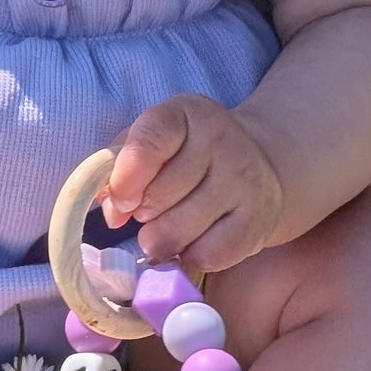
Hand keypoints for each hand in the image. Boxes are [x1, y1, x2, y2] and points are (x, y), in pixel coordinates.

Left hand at [100, 93, 282, 274]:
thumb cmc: (187, 155)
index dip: (127, 176)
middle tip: (149, 211)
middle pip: (162, 194)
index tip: (120, 201)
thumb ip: (119, 169)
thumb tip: (111, 211)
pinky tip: (191, 243)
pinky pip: (208, 254)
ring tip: (165, 229)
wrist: (259, 164)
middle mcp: (222, 140)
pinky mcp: (259, 219)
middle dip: (143, 212)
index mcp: (186, 113)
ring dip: (161, 239)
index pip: (151, 140)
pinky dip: (189, 257)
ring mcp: (245, 179)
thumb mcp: (152, 144)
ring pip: (181, 230)